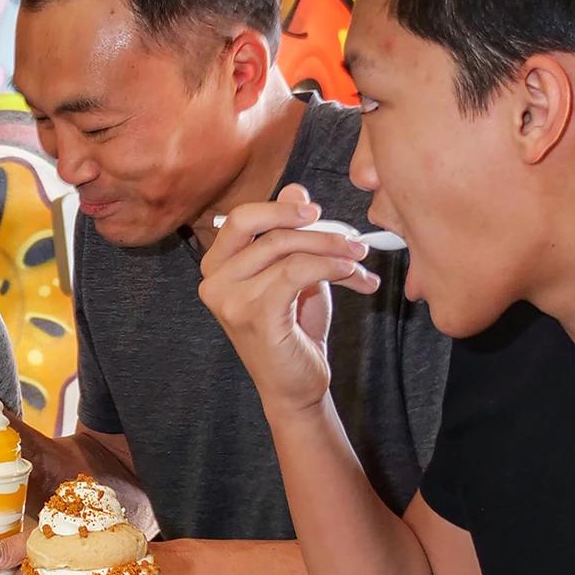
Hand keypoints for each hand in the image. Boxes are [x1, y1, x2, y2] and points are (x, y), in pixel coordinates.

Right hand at [197, 184, 379, 418]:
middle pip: (269, 232)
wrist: (295, 385)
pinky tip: (355, 276)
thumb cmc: (292, 331)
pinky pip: (298, 272)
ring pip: (289, 251)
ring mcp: (230, 299)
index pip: (243, 218)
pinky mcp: (255, 315)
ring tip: (360, 264)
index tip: (316, 211)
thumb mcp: (292, 273)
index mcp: (217, 266)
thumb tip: (295, 189)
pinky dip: (332, 267)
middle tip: (353, 241)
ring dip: (334, 252)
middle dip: (318, 231)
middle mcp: (214, 281)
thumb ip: (289, 234)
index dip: (280, 208)